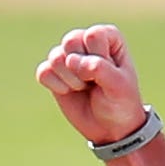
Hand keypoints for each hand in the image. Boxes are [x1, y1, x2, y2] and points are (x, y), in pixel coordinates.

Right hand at [35, 25, 147, 145]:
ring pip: (55, 57)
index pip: (93, 36)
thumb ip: (99, 69)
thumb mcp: (119, 86)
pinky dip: (57, 86)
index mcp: (108, 37)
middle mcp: (85, 40)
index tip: (110, 74)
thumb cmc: (121, 103)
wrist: (110, 129)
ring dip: (71, 80)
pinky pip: (44, 72)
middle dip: (82, 68)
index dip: (99, 58)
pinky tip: (69, 92)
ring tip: (85, 87)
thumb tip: (72, 62)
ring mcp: (67, 55)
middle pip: (71, 41)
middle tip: (95, 82)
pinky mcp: (52, 71)